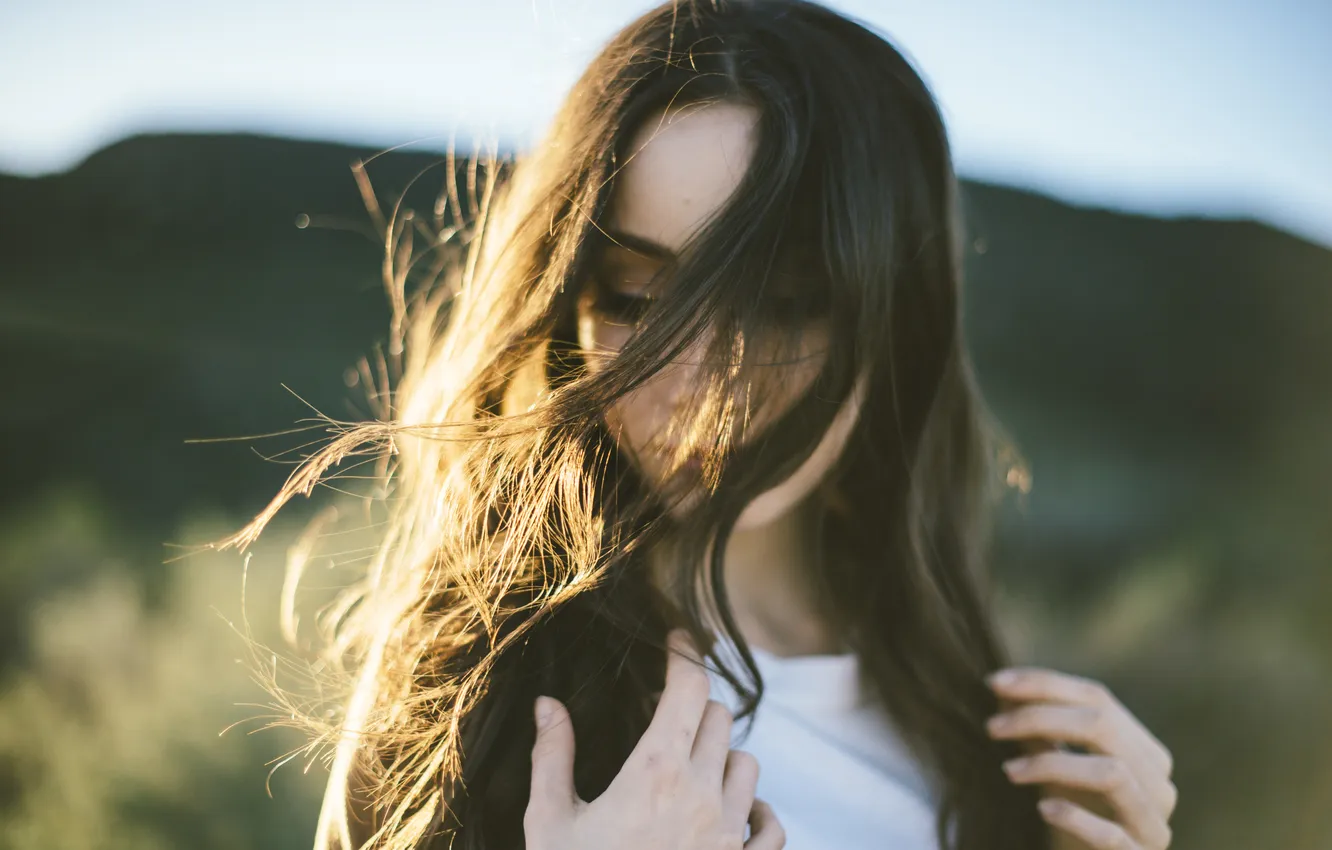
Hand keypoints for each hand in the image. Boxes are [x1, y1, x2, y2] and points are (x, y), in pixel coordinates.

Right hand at [525, 629, 785, 849]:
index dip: (684, 653)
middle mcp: (704, 796)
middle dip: (691, 708)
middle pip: (718, 717)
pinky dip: (756, 812)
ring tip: (688, 772)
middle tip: (662, 719)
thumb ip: (552, 757)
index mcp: (656, 773)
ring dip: (721, 757)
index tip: (676, 636)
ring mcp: (732, 836)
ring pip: (747, 763)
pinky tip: (731, 818)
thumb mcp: (549, 823)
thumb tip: (548, 704)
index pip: (688, 688)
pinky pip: (772, 823)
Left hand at [986, 667, 1176, 849]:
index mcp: (1144, 751)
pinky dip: (1074, 816)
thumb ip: (1038, 732)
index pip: (1097, 698)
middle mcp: (1157, 783)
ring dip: (1052, 764)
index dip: (1044, 684)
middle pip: (1103, 726)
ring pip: (1112, 773)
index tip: (994, 682)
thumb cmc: (1072, 819)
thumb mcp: (1054, 771)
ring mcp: (1153, 824)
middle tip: (992, 727)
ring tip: (1010, 770)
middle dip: (1040, 717)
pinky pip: (1112, 834)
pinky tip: (1043, 809)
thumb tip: (1001, 684)